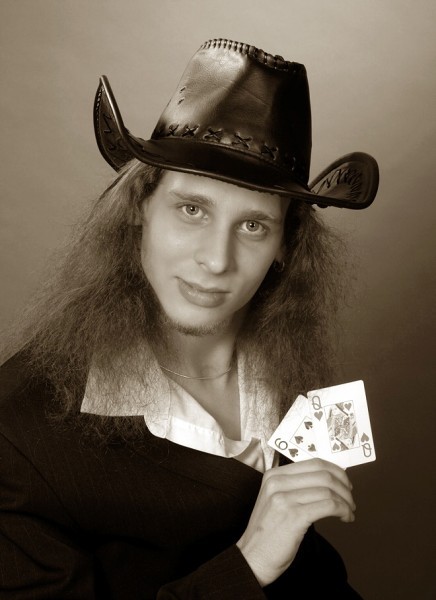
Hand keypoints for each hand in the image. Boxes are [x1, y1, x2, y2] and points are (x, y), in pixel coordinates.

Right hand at [236, 458, 354, 586]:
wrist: (252, 557)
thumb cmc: (268, 532)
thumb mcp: (276, 500)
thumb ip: (295, 487)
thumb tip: (328, 481)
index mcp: (274, 475)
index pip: (314, 463)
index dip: (335, 471)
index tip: (345, 483)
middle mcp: (277, 482)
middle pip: (323, 474)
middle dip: (344, 486)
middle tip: (350, 499)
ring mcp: (284, 498)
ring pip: (328, 490)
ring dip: (345, 501)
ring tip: (348, 512)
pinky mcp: (293, 516)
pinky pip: (328, 506)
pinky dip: (342, 510)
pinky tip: (345, 518)